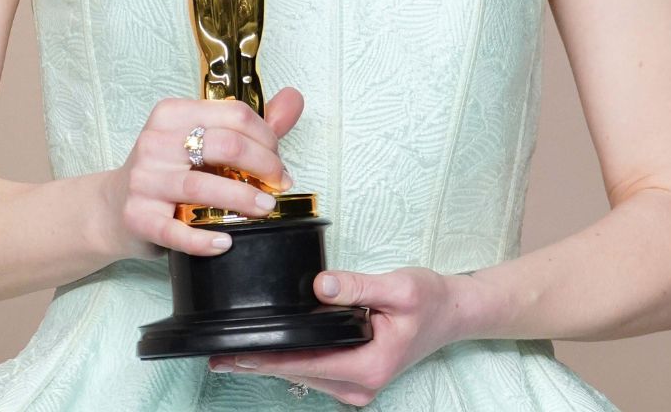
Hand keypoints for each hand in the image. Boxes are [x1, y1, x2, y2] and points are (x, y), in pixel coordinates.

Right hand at [98, 88, 303, 260]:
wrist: (112, 208)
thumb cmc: (167, 172)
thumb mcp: (201, 140)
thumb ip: (249, 125)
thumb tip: (293, 100)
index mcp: (173, 114)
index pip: (234, 115)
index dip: (267, 138)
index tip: (278, 162)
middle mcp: (155, 141)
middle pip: (225, 145)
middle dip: (263, 166)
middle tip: (278, 185)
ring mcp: (144, 179)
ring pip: (203, 186)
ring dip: (243, 199)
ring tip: (266, 209)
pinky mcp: (138, 216)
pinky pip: (176, 230)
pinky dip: (204, 239)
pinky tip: (226, 242)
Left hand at [208, 266, 461, 405]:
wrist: (453, 313)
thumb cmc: (429, 299)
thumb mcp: (399, 288)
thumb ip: (357, 286)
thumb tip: (319, 285)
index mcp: (368, 367)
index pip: (304, 364)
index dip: (265, 359)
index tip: (232, 354)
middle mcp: (359, 386)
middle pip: (298, 374)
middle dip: (259, 363)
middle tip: (217, 353)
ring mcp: (357, 386)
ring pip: (304, 374)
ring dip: (271, 363)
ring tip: (233, 351)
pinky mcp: (354, 377)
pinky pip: (315, 370)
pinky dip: (290, 360)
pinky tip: (269, 348)